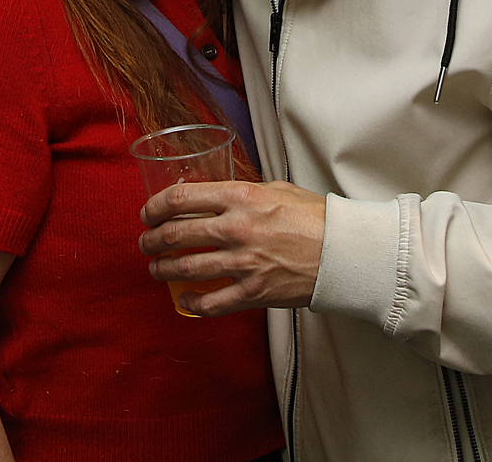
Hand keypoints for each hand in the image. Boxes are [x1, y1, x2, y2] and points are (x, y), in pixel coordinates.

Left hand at [137, 180, 326, 315]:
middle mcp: (236, 229)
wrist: (345, 251)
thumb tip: (216, 197)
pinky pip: (210, 302)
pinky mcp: (253, 293)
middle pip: (176, 234)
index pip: (181, 198)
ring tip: (156, 268)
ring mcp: (243, 263)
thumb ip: (242, 193)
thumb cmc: (314, 217)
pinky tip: (184, 299)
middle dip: (152, 240)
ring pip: (185, 268)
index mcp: (241, 197)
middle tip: (147, 242)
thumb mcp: (276, 189)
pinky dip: (191, 302)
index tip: (148, 213)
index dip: (156, 207)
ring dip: (163, 269)